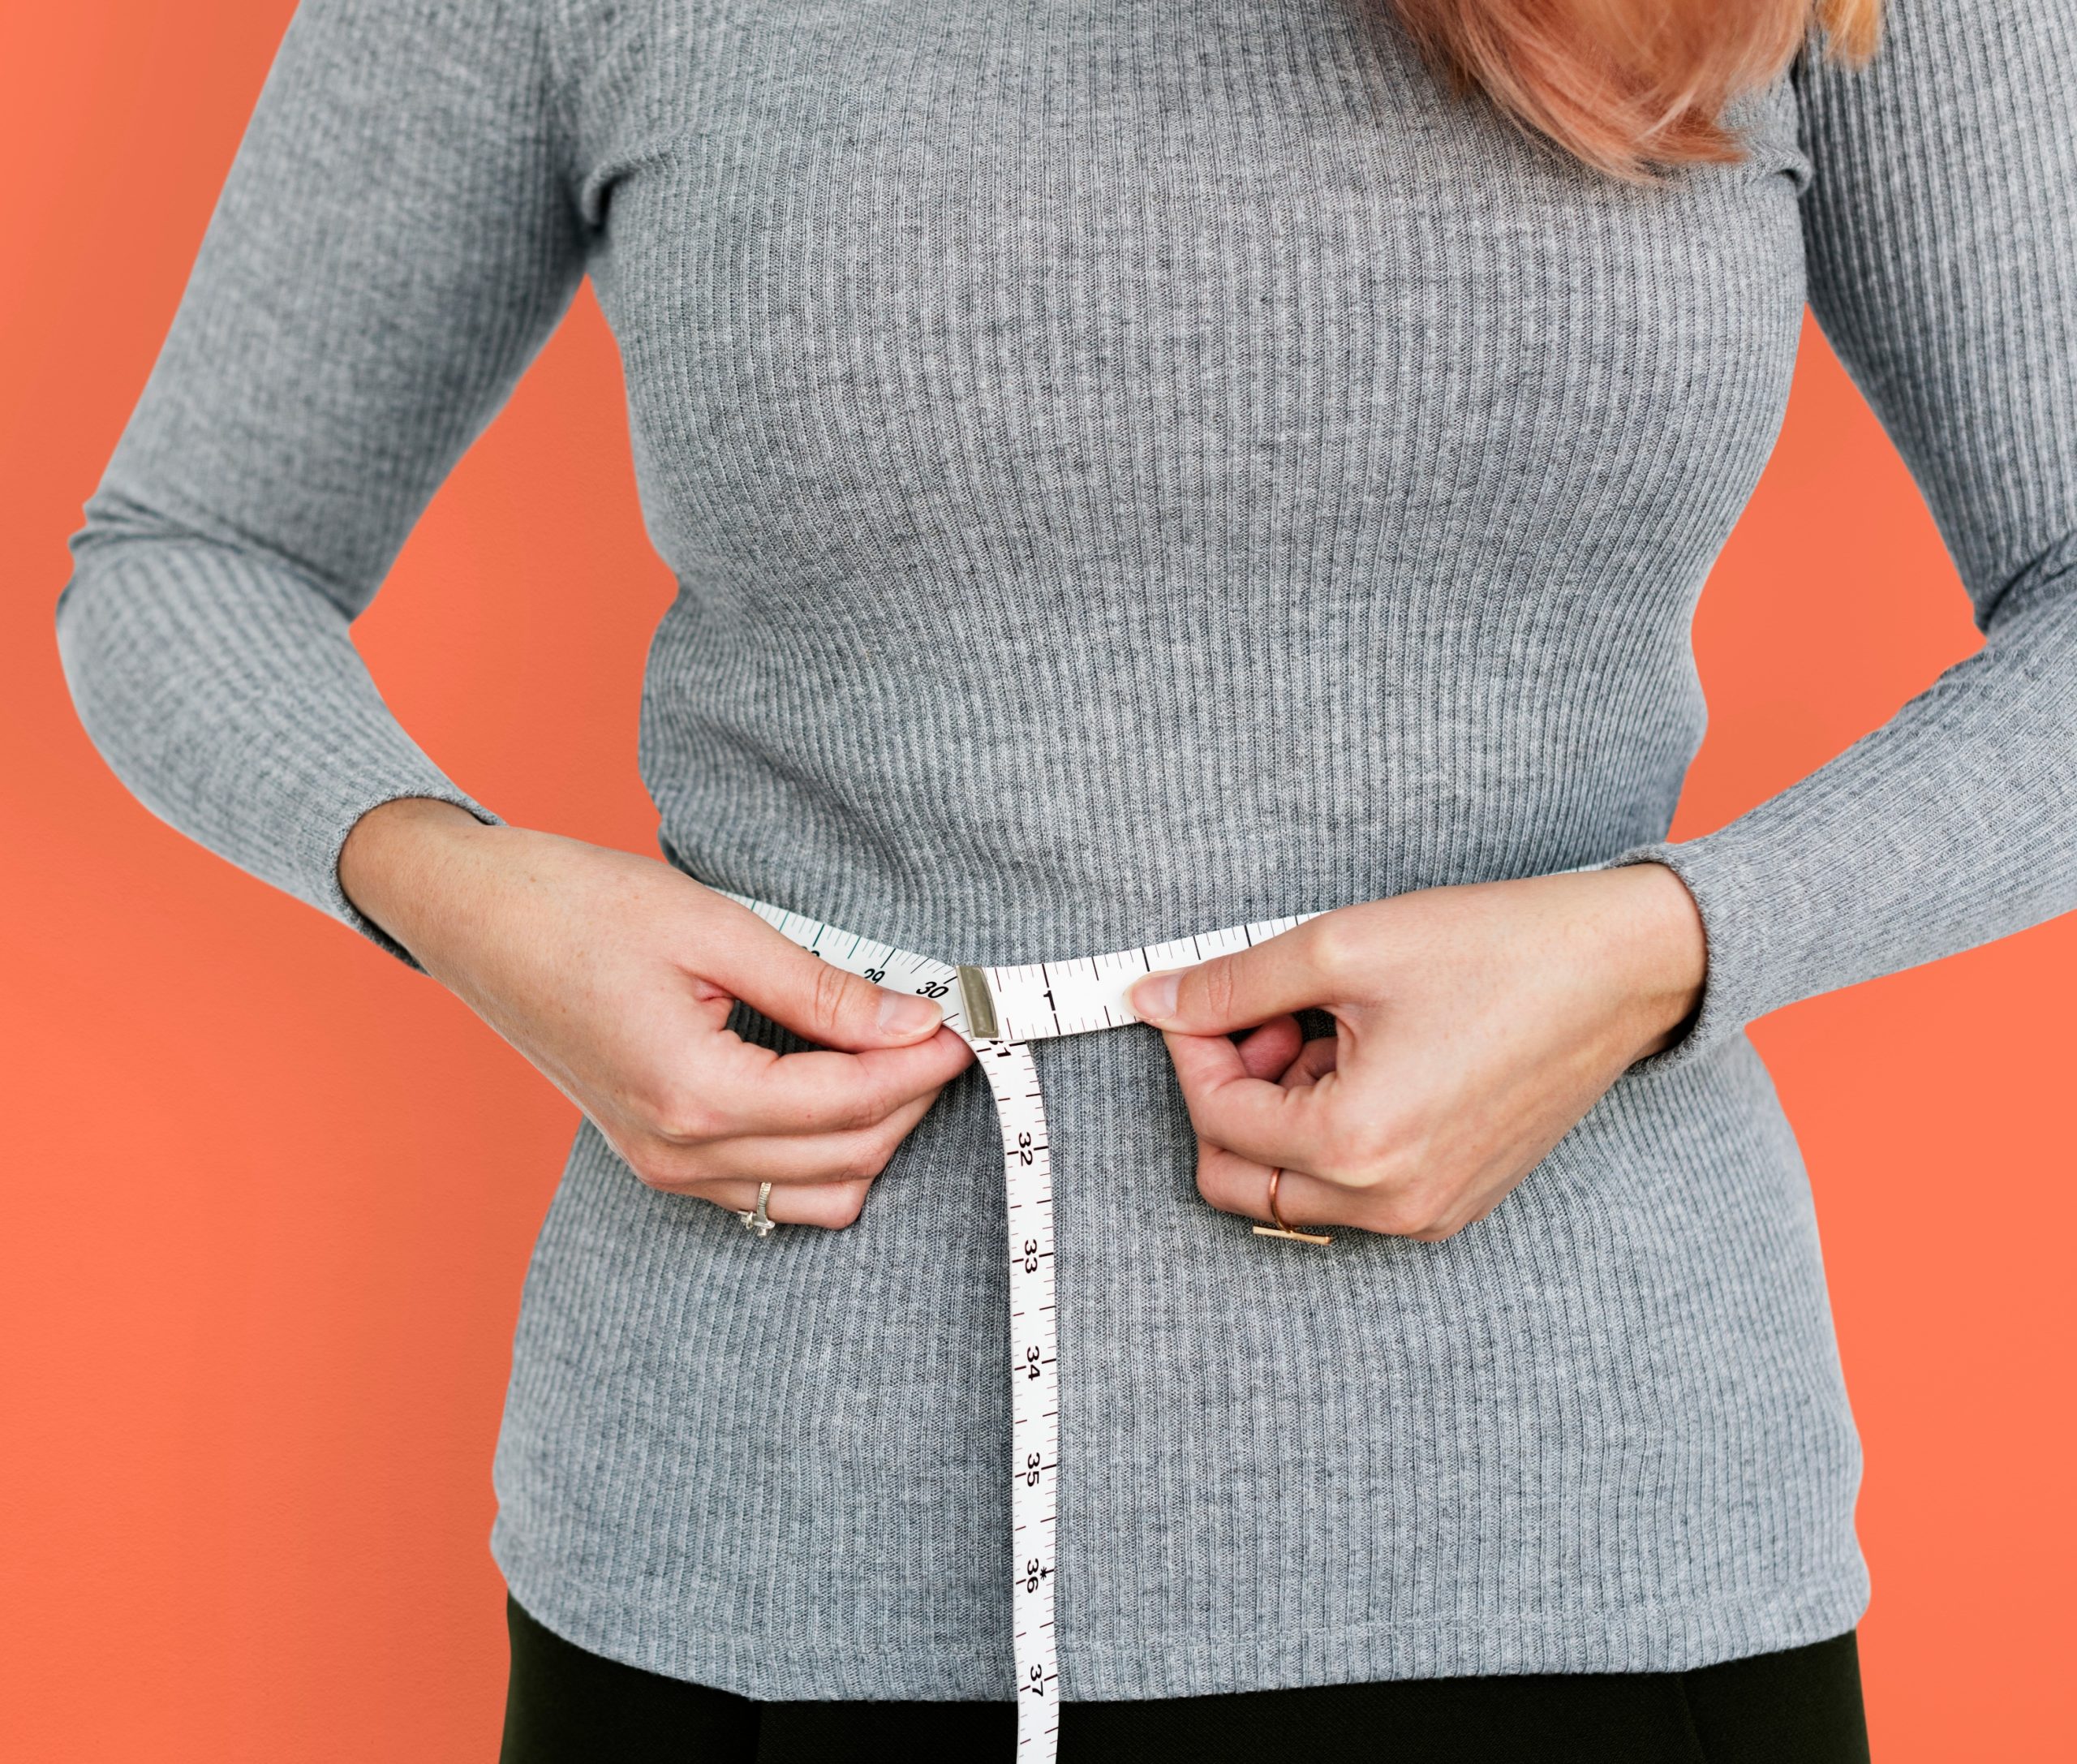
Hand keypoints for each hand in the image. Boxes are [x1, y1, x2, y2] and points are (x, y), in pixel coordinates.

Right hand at [339, 798, 973, 1226]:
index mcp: (693, 1092)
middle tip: (944, 1030)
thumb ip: (822, 989)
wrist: (471, 919)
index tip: (966, 1021)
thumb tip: (914, 1020)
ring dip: (874, 1135)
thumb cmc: (575, 905)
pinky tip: (840, 1084)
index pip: (852, 1103)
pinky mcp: (657, 1159)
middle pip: (848, 1160)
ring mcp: (664, 1167)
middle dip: (911, 1100)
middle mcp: (678, 1152)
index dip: (923, 1064)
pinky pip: (769, 1191)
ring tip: (899, 1055)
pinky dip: (824, 1154)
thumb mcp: (714, 927)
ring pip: (817, 1195)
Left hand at [1124, 864, 1707, 1241]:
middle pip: (1238, 1180)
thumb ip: (1231, 983)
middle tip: (1269, 1019)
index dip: (1194, 1048)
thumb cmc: (1494, 949)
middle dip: (1231, 1096)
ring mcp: (1428, 1213)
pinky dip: (1335, 1133)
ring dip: (1283, 1113)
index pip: (1217, 1118)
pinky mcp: (1455, 1203)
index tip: (1207, 996)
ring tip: (1333, 1026)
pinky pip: (1353, 1191)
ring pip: (1293, 1190)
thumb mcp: (1342, 948)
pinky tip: (1372, 1056)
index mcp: (1356, 1145)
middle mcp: (1391, 1204)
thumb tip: (1151, 1001)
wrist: (1621, 968)